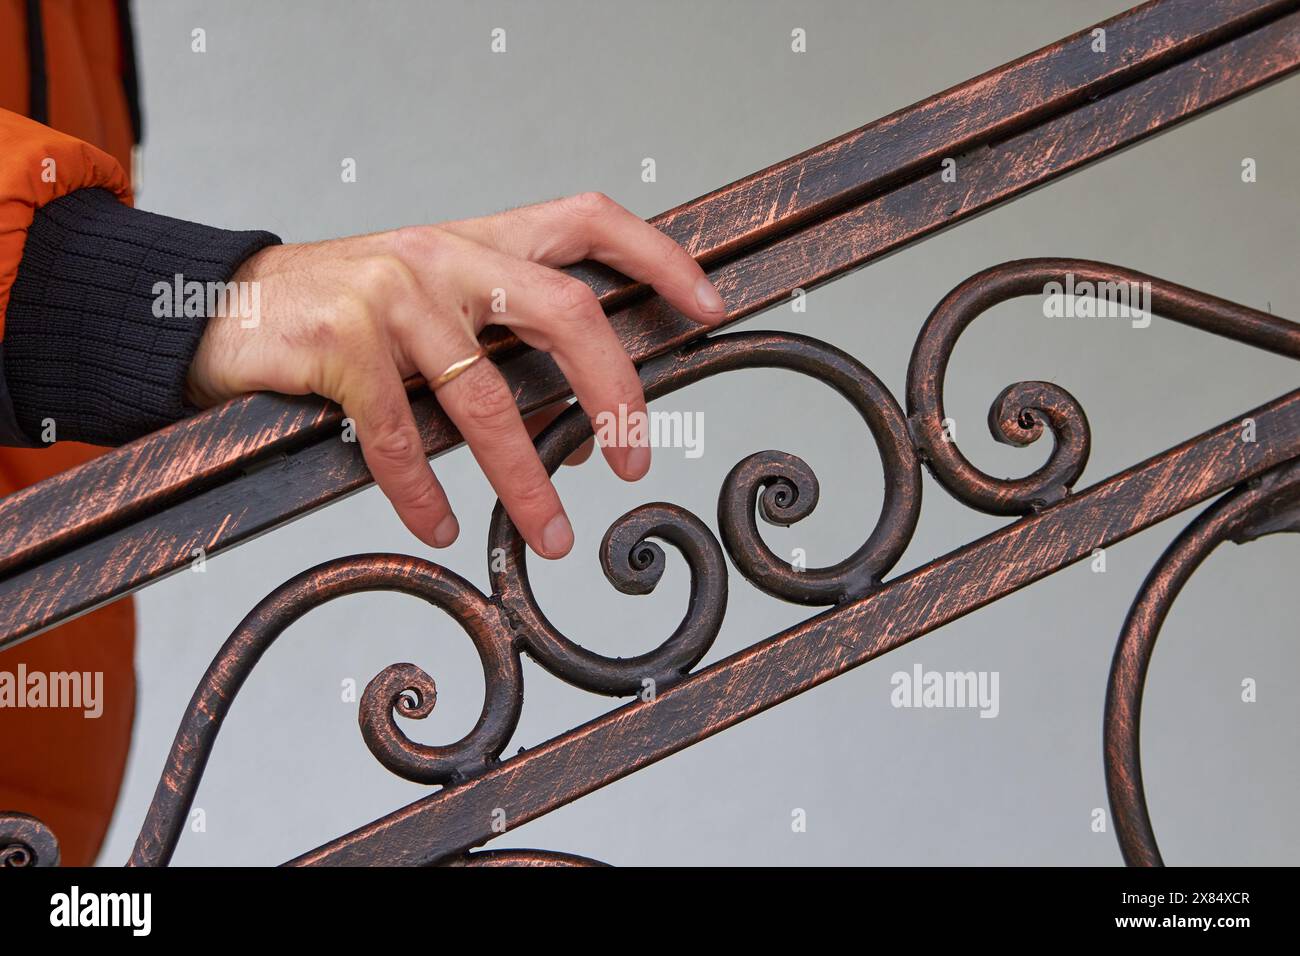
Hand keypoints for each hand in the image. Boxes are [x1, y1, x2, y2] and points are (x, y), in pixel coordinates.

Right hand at [184, 193, 725, 557]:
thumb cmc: (345, 313)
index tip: (708, 306)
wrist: (220, 306)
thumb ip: (503, 347)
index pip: (588, 220)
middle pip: (565, 311)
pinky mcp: (339, 341)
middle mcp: (444, 254)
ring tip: (550, 534)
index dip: (657, 257)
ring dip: (525, 477)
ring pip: (484, 394)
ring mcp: (391, 293)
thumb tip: (583, 425)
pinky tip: (442, 527)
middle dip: (615, 389)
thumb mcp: (433, 310)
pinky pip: (397, 433)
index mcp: (480, 241)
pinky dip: (422, 491)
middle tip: (635, 460)